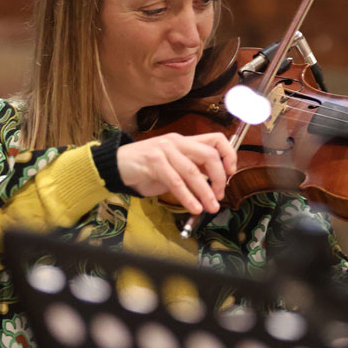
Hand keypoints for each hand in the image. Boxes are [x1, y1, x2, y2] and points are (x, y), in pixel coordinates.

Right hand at [116, 132, 235, 214]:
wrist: (116, 165)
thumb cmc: (145, 168)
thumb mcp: (172, 166)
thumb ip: (192, 169)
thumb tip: (214, 183)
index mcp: (184, 141)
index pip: (216, 140)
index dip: (229, 155)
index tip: (231, 173)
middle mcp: (176, 142)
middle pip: (209, 155)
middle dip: (219, 178)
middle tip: (220, 196)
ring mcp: (164, 150)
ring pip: (193, 171)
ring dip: (205, 193)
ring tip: (210, 207)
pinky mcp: (153, 162)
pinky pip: (175, 181)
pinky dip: (187, 197)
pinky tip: (193, 207)